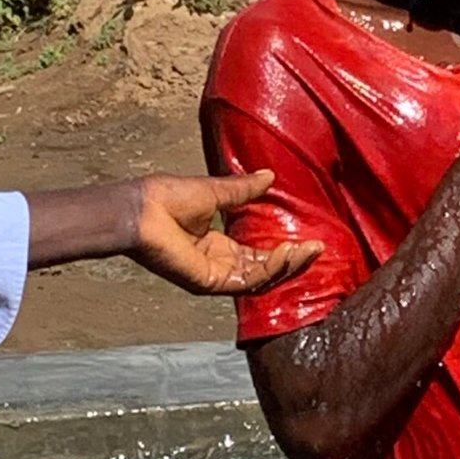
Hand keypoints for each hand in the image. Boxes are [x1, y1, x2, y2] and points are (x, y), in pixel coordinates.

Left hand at [128, 171, 323, 295]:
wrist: (142, 209)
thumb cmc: (165, 197)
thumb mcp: (215, 190)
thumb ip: (243, 190)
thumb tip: (269, 176)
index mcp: (218, 244)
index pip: (259, 254)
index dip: (284, 248)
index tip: (309, 237)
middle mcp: (219, 263)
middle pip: (265, 269)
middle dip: (293, 259)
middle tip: (317, 247)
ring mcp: (215, 274)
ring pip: (261, 277)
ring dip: (287, 264)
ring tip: (309, 249)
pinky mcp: (211, 281)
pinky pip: (248, 279)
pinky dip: (271, 268)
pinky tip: (287, 251)